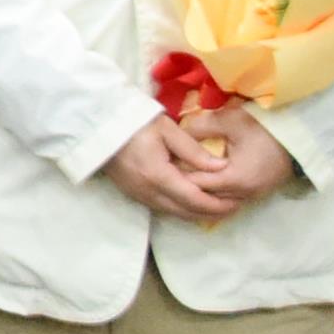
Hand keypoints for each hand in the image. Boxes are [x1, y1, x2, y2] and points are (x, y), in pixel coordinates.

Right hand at [102, 117, 238, 223]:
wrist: (96, 124)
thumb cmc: (133, 121)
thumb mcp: (166, 129)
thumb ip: (193, 150)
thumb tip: (221, 167)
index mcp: (158, 175)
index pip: (194, 199)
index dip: (218, 205)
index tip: (238, 202)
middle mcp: (148, 192)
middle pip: (186, 212)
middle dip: (212, 212)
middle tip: (234, 207)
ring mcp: (138, 195)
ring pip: (174, 213)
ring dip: (197, 212)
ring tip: (218, 206)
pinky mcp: (133, 193)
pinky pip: (163, 207)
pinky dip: (181, 208)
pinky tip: (192, 201)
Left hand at [180, 105, 295, 212]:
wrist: (300, 134)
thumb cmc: (264, 126)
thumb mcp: (229, 121)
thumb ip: (200, 128)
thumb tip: (178, 133)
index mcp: (236, 179)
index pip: (198, 185)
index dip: (180, 175)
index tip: (164, 165)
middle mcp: (244, 194)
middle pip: (207, 197)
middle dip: (188, 186)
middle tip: (170, 172)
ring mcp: (254, 195)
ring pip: (219, 201)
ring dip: (203, 192)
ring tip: (186, 176)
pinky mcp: (259, 193)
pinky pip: (231, 198)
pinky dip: (217, 192)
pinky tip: (206, 180)